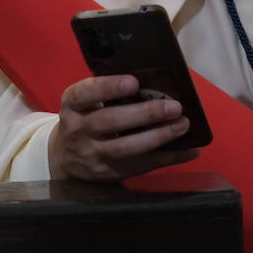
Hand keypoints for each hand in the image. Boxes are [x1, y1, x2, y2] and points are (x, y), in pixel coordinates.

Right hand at [48, 74, 198, 181]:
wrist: (64, 157)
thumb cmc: (83, 119)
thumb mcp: (83, 103)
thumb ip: (106, 93)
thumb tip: (155, 79)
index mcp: (72, 106)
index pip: (84, 94)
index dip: (108, 87)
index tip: (134, 82)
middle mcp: (79, 130)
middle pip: (110, 121)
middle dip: (145, 113)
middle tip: (174, 106)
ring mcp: (92, 154)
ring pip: (126, 148)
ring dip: (159, 136)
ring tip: (182, 125)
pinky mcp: (108, 172)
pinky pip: (140, 166)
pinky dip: (167, 158)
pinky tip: (188, 150)